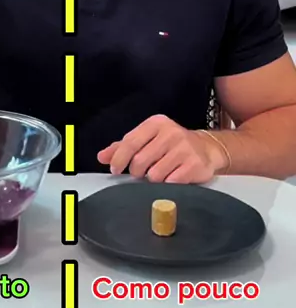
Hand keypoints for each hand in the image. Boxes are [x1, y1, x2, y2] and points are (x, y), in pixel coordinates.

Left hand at [97, 114, 228, 183]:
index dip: (119, 158)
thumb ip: (124, 147)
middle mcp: (171, 133)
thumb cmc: (171, 145)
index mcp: (156, 123)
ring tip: (162, 173)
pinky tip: (173, 177)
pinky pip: (171, 182)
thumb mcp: (148, 139)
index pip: (130, 142)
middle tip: (143, 172)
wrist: (207, 148)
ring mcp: (184, 148)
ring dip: (154, 179)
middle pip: (140, 161)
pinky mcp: (195, 164)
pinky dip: (169, 184)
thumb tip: (102, 157)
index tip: (115, 169)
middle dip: (138, 172)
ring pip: (155, 174)